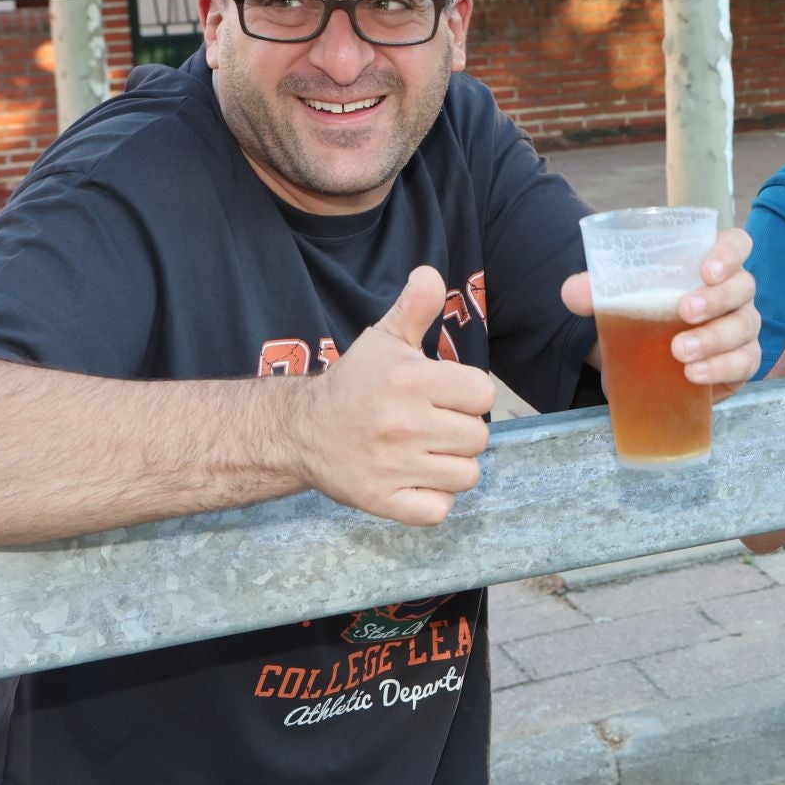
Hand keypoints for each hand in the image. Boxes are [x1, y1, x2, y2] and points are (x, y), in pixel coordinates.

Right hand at [301, 266, 494, 525]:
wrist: (301, 431)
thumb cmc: (355, 383)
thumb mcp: (383, 340)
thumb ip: (414, 308)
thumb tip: (431, 274)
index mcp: (409, 380)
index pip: (483, 393)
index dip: (469, 394)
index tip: (447, 395)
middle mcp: (403, 424)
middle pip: (479, 437)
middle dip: (462, 430)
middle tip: (434, 425)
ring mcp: (392, 467)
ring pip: (466, 476)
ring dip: (452, 466)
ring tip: (426, 452)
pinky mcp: (382, 501)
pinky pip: (439, 510)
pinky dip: (435, 500)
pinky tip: (417, 481)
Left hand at [561, 227, 761, 401]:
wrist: (650, 359)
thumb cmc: (647, 313)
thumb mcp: (621, 298)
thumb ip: (596, 291)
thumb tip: (572, 291)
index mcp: (711, 263)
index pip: (736, 244)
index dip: (729, 253)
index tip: (706, 270)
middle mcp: (734, 292)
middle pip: (744, 286)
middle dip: (716, 298)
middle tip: (684, 311)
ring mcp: (742, 326)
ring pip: (744, 326)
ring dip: (714, 338)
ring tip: (679, 352)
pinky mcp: (742, 360)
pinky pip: (745, 362)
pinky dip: (721, 367)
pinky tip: (694, 374)